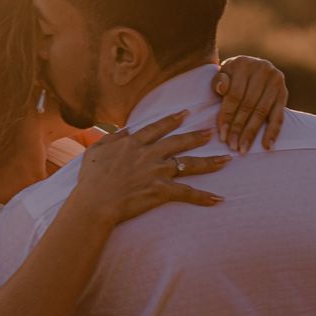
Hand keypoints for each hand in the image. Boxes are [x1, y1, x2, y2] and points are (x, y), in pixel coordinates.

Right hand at [73, 110, 227, 225]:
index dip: (172, 120)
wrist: (95, 202)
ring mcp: (157, 172)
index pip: (157, 128)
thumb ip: (111, 138)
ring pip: (189, 164)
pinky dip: (203, 197)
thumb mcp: (95, 151)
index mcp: (133, 143)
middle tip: (211, 132)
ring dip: (209, 162)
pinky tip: (218, 199)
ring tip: (225, 159)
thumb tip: (125, 130)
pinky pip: (187, 193)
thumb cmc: (91, 180)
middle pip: (178, 142)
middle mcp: (149, 154)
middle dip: (196, 136)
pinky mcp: (161, 191)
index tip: (185, 113)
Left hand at [213, 56, 287, 151]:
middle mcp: (262, 69)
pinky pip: (279, 115)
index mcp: (242, 64)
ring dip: (252, 133)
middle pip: (249, 105)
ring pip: (262, 112)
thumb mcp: (222, 74)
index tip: (222, 136)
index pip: (234, 95)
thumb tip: (222, 88)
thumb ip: (218, 81)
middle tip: (233, 146)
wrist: (250, 69)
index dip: (228, 116)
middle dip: (239, 128)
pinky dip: (273, 131)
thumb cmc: (231, 76)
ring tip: (244, 149)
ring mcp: (275, 80)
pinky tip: (267, 146)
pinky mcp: (284, 92)